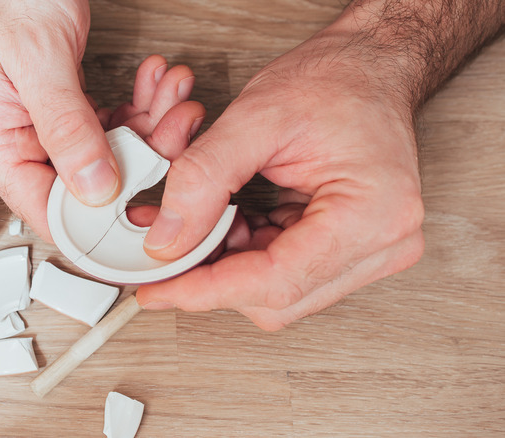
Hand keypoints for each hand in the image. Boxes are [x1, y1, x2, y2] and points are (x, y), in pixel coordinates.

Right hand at [0, 1, 201, 240]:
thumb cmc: (4, 0)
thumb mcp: (37, 60)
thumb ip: (66, 128)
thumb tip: (95, 187)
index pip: (47, 212)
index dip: (99, 223)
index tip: (148, 215)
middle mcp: (16, 145)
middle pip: (88, 186)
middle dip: (143, 158)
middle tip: (178, 127)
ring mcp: (42, 131)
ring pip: (108, 156)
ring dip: (150, 128)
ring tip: (176, 97)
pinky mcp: (65, 115)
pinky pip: (109, 128)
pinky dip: (139, 109)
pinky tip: (158, 86)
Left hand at [135, 26, 425, 329]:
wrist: (369, 67)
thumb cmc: (336, 80)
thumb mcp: (256, 117)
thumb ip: (202, 178)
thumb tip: (166, 240)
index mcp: (373, 214)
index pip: (277, 281)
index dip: (207, 290)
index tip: (157, 289)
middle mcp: (382, 244)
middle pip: (277, 297)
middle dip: (210, 277)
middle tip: (162, 253)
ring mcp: (371, 251)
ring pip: (276, 290)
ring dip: (225, 264)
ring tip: (193, 225)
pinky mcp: (352, 248)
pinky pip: (285, 272)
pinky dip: (244, 253)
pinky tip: (225, 223)